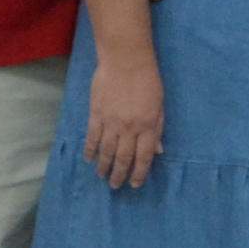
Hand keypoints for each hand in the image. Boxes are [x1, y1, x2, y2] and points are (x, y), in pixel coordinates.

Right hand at [82, 55, 163, 189]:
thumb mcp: (159, 105)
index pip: (143, 157)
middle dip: (120, 174)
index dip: (140, 172)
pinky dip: (90, 150)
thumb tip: (158, 151)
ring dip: (104, 166)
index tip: (135, 184)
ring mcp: (110, 122)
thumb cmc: (148, 80)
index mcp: (147, 126)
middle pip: (123, 157)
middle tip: (116, 186)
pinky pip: (92, 137)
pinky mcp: (96, 114)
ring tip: (102, 177)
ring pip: (106, 151)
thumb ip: (158, 128)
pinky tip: (89, 159)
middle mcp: (129, 128)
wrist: (125, 61)